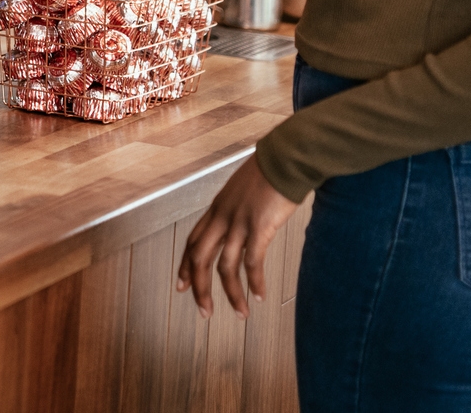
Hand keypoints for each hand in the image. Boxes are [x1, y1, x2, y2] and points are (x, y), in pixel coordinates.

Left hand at [176, 154, 298, 317]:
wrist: (288, 156)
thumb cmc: (272, 170)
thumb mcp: (244, 189)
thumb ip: (239, 207)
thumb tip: (243, 220)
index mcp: (217, 207)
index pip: (193, 240)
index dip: (185, 265)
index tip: (182, 286)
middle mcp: (222, 216)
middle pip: (200, 258)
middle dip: (199, 287)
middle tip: (204, 311)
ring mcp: (239, 221)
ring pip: (225, 267)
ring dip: (231, 294)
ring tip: (241, 314)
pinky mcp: (259, 227)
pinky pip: (252, 262)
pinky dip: (254, 282)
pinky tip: (259, 295)